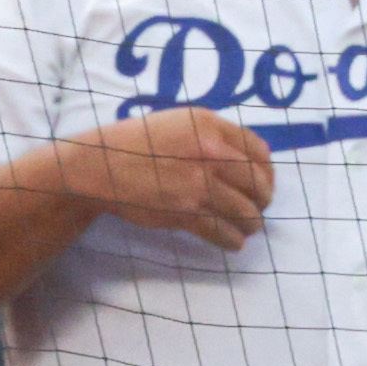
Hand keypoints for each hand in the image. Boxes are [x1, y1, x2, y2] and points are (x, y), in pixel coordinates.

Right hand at [65, 108, 274, 248]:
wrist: (99, 166)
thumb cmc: (136, 144)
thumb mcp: (179, 122)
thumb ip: (211, 134)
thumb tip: (241, 158)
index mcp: (211, 126)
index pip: (259, 151)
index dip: (267, 172)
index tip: (264, 184)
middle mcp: (210, 152)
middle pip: (256, 183)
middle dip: (262, 200)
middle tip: (258, 209)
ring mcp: (198, 183)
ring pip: (243, 210)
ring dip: (251, 223)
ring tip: (249, 229)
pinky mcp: (184, 211)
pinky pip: (220, 230)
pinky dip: (231, 240)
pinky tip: (233, 243)